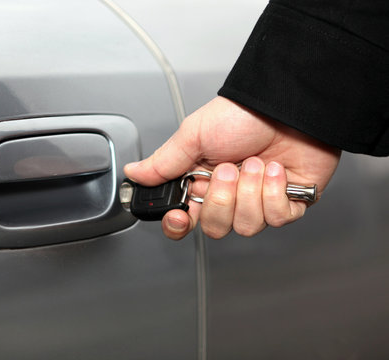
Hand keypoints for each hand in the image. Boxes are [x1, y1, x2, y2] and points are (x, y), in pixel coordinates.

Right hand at [124, 96, 340, 239]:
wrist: (287, 104)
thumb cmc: (243, 115)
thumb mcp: (194, 135)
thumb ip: (163, 162)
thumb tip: (134, 173)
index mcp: (201, 180)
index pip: (184, 218)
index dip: (179, 224)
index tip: (180, 217)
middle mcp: (228, 194)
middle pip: (214, 227)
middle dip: (222, 199)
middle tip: (228, 169)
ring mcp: (258, 200)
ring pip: (246, 226)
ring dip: (250, 191)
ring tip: (255, 163)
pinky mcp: (288, 203)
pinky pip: (277, 218)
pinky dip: (276, 193)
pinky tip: (277, 171)